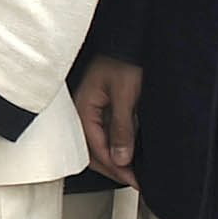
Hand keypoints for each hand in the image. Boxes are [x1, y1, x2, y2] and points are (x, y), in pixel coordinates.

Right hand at [72, 57, 141, 182]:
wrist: (131, 37)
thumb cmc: (124, 59)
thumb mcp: (126, 95)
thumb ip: (121, 127)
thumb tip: (120, 158)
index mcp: (83, 106)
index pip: (95, 147)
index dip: (115, 167)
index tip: (134, 180)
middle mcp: (83, 108)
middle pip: (91, 148)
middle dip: (112, 168)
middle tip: (134, 181)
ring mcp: (92, 106)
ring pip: (97, 141)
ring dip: (113, 158)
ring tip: (132, 170)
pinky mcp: (102, 103)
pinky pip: (104, 131)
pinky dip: (115, 145)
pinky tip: (127, 150)